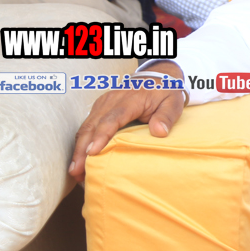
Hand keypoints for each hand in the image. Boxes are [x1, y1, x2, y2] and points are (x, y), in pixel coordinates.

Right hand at [69, 62, 185, 181]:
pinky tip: (80, 159)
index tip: (92, 153)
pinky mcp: (99, 108)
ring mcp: (103, 104)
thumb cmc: (165, 93)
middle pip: (92, 126)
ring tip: (76, 172)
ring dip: (78, 149)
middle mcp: (111, 101)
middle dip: (82, 150)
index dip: (101, 136)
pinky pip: (87, 126)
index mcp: (129, 100)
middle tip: (77, 172)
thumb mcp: (173, 102)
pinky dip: (82, 143)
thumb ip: (166, 116)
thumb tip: (159, 132)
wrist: (157, 78)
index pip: (111, 119)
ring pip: (85, 127)